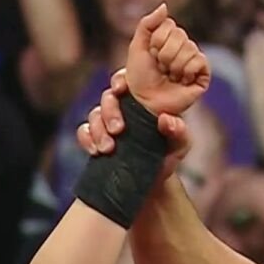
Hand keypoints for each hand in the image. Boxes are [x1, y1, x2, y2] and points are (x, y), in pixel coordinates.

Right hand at [77, 69, 194, 182]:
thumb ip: (179, 132)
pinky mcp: (95, 140)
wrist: (151, 184)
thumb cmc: (167, 157)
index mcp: (141, 102)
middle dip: (109, 112)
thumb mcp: (179, 145)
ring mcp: (106, 124)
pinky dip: (87, 139)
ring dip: (98, 130)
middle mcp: (122, 109)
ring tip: (108, 149)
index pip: (126, 82)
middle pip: (107, 98)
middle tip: (118, 130)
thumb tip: (166, 119)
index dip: (120, 80)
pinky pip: (84, 132)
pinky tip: (95, 151)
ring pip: (94, 115)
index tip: (120, 89)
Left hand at [124, 3, 210, 114]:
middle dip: (164, 54)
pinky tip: (181, 81)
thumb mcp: (137, 47)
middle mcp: (182, 46)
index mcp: (167, 38)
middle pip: (179, 35)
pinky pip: (199, 60)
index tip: (150, 55)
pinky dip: (187, 71)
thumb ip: (147, 24)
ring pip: (189, 48)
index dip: (156, 40)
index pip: (168, 24)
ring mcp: (193, 59)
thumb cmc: (139, 76)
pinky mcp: (202, 73)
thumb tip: (164, 6)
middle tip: (160, 68)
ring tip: (169, 76)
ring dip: (174, 65)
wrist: (145, 101)